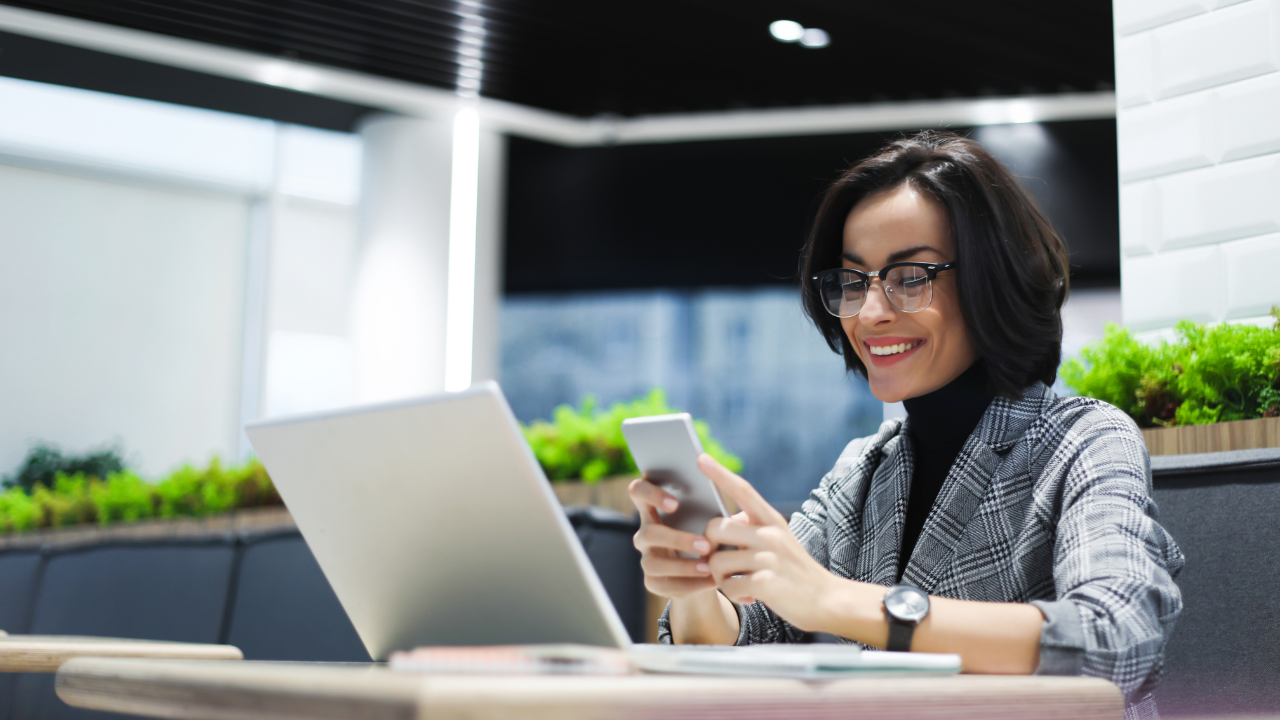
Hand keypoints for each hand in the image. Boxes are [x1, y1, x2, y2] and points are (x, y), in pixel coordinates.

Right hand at [628, 477, 715, 597]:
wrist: (708, 570)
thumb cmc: (711, 534)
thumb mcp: (714, 520)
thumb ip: (717, 512)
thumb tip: (736, 514)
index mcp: (654, 508)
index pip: (638, 491)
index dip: (651, 494)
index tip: (675, 504)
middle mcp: (645, 532)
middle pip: (648, 532)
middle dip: (677, 539)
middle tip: (706, 545)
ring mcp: (646, 558)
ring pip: (653, 563)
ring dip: (683, 566)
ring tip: (710, 568)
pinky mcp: (652, 582)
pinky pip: (664, 585)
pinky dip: (690, 584)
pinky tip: (711, 581)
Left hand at [699, 454, 837, 632]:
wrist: (827, 600)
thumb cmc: (795, 571)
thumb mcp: (781, 540)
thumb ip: (754, 527)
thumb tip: (727, 520)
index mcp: (772, 521)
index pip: (742, 491)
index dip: (720, 474)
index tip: (700, 457)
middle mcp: (770, 534)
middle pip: (715, 529)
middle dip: (710, 548)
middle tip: (723, 563)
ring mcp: (768, 558)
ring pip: (716, 561)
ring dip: (721, 578)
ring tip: (740, 584)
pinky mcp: (765, 583)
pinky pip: (728, 586)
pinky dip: (733, 595)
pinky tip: (749, 596)